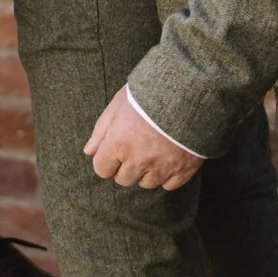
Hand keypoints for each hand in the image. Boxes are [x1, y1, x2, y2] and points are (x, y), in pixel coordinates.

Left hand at [84, 88, 204, 190]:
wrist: (189, 91)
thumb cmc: (148, 94)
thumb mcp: (118, 104)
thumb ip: (101, 130)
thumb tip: (89, 151)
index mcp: (119, 143)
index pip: (102, 169)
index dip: (106, 160)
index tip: (114, 151)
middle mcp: (139, 160)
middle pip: (124, 180)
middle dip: (126, 167)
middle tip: (135, 148)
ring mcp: (162, 167)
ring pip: (146, 184)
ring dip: (146, 172)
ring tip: (153, 151)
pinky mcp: (183, 170)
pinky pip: (169, 186)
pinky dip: (167, 176)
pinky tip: (168, 158)